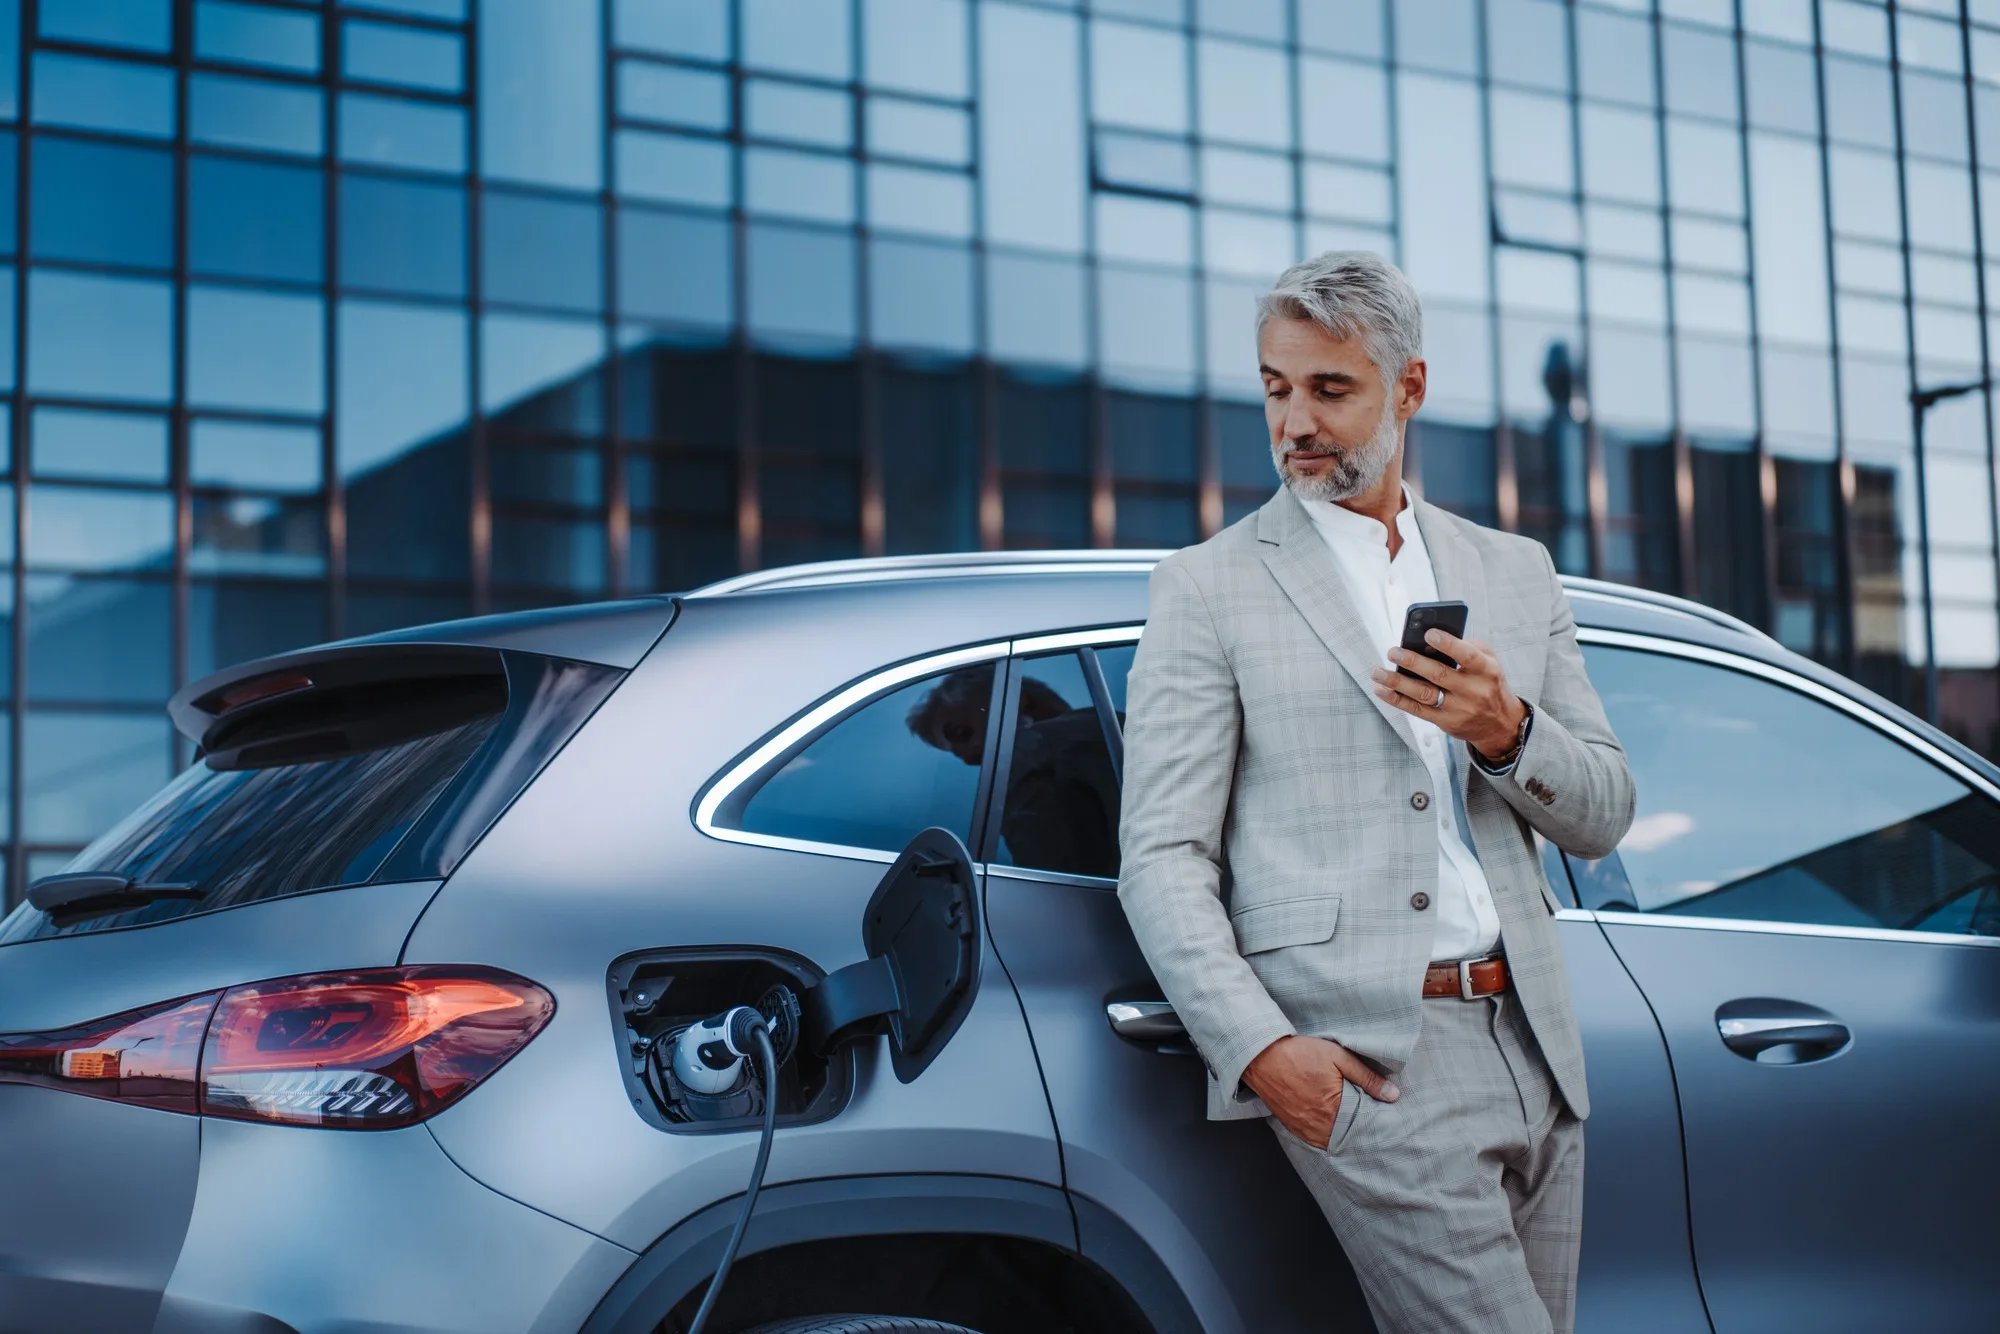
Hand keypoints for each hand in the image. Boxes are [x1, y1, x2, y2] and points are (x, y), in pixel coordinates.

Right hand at [1243, 1035, 1399, 1148]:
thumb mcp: (1338, 1057)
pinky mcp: (1291, 1126)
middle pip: (1348, 1137)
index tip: (1383, 1120)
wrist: (1261, 1055)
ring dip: (1342, 1136)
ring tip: (1353, 1127)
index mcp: (1333, 1108)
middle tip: (1371, 1126)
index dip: (1373, 1123)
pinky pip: (1314, 1140)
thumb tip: (1392, 1095)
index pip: (1363, 1125)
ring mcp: (1303, 1128)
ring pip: (1331, 1142)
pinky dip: (1325, 1137)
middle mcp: (1318, 1124)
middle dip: (1359, 1132)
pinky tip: (1332, 1128)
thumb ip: (1366, 1077)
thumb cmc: (1299, 1053)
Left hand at [1370, 630, 1527, 761]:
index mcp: (1487, 671)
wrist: (1500, 724)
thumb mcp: (1489, 662)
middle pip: (1439, 675)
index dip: (1448, 645)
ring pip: (1424, 694)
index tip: (1428, 634)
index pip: (1467, 656)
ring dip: (1397, 682)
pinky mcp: (1445, 722)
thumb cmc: (1488, 683)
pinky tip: (1382, 690)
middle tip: (1393, 652)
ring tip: (1378, 672)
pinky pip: (1417, 710)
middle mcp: (1473, 691)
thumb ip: (1468, 647)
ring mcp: (1458, 709)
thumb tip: (1431, 640)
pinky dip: (1397, 700)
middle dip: (1413, 662)